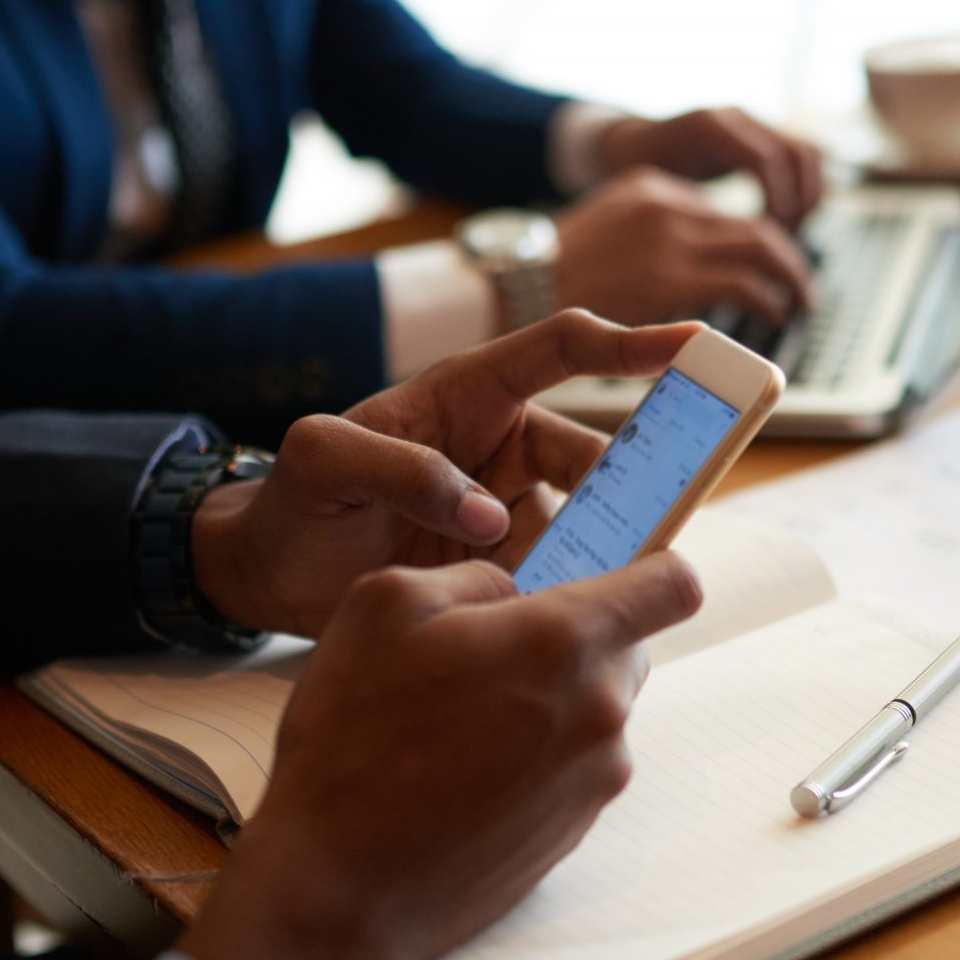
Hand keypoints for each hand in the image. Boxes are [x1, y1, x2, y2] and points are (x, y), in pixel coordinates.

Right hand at [176, 552, 703, 959]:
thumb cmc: (353, 738)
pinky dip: (533, 758)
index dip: (652, 567)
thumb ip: (473, 576)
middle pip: (626, 648)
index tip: (615, 571)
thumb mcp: (385, 605)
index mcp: (565, 642)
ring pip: (593, 710)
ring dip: (546, 702)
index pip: (673, 586)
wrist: (340, 885)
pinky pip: (572, 768)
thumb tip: (512, 591)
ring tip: (457, 724)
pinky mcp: (575, 832)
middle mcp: (600, 712)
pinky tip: (461, 774)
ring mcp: (594, 780)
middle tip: (489, 654)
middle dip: (573, 638)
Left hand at [192, 311, 700, 635]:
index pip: (561, 350)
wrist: (268, 577)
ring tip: (617, 580)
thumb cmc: (292, 503)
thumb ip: (398, 468)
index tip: (691, 344)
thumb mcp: (321, 463)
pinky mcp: (505, 565)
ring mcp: (507, 507)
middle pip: (591, 450)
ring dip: (605, 546)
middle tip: (664, 513)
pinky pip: (560, 572)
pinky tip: (576, 616)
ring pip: (585, 519)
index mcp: (466, 394)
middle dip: (633, 478)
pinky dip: (574, 592)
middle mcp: (498, 445)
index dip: (628, 343)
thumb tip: (486, 516)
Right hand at [554, 168, 815, 327]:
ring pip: (762, 246)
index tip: (768, 266)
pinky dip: (770, 298)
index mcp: (652, 185)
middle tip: (800, 284)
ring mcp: (670, 238)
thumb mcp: (609, 228)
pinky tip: (775, 313)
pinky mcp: (671, 278)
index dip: (756, 242)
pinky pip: (745, 283)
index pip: (724, 212)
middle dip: (788, 257)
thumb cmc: (556, 273)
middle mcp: (667, 203)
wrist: (518, 285)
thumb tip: (697, 261)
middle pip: (755, 224)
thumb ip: (653, 232)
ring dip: (790, 276)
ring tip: (798, 301)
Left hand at [597, 107, 825, 225]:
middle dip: (800, 203)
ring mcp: (752, 123)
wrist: (626, 146)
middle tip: (784, 243)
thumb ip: (681, 211)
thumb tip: (725, 248)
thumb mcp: (647, 194)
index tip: (769, 240)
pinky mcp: (761, 136)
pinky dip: (802, 191)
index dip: (777, 202)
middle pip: (798, 154)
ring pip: (808, 155)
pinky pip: (799, 160)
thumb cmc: (631, 176)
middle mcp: (736, 118)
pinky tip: (782, 224)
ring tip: (787, 236)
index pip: (766, 160)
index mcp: (708, 129)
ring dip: (808, 197)